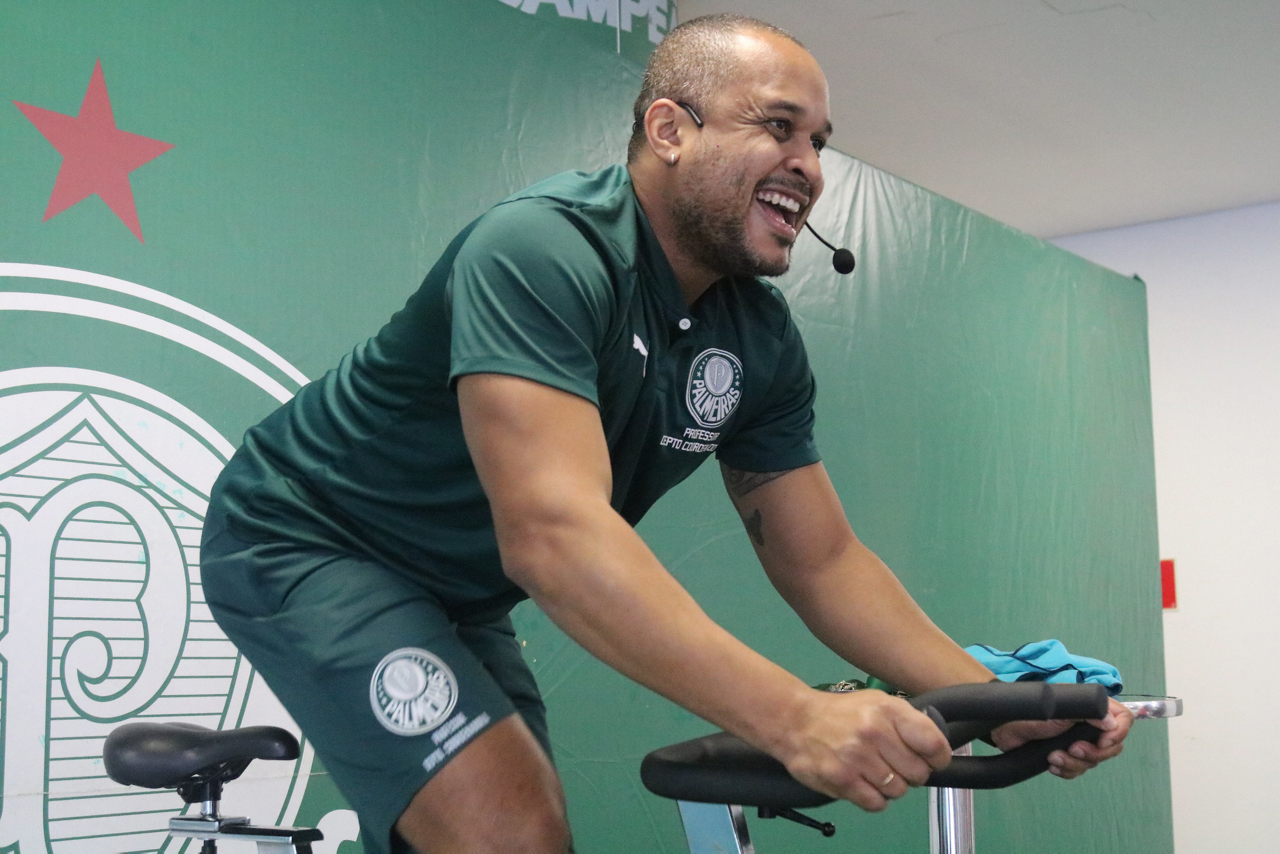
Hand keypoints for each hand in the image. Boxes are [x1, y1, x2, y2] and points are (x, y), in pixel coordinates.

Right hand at [779, 689, 951, 811]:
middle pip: (918, 773)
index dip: (938, 758)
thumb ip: (908, 722)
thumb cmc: (841, 713)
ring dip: (889, 786)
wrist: (795, 720)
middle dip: (910, 773)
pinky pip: (876, 803)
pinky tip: (862, 783)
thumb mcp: (877, 702)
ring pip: (898, 791)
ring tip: (873, 772)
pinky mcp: (842, 780)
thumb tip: (936, 750)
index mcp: (888, 710)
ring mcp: (858, 758)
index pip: (933, 744)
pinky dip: (873, 798)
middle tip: (893, 765)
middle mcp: (875, 732)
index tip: (931, 760)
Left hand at [990, 696, 1132, 778]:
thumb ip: (1087, 711)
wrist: (1006, 728)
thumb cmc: (1031, 712)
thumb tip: (1111, 722)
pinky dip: (1066, 770)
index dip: (1118, 733)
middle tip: (1073, 748)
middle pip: (1112, 747)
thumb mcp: (1060, 708)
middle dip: (1092, 753)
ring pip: (1093, 762)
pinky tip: (1051, 764)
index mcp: (1092, 709)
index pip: (1123, 719)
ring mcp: (1078, 742)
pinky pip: (1077, 771)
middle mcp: (1089, 726)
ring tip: (1053, 756)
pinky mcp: (1065, 756)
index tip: (1102, 742)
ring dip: (1074, 763)